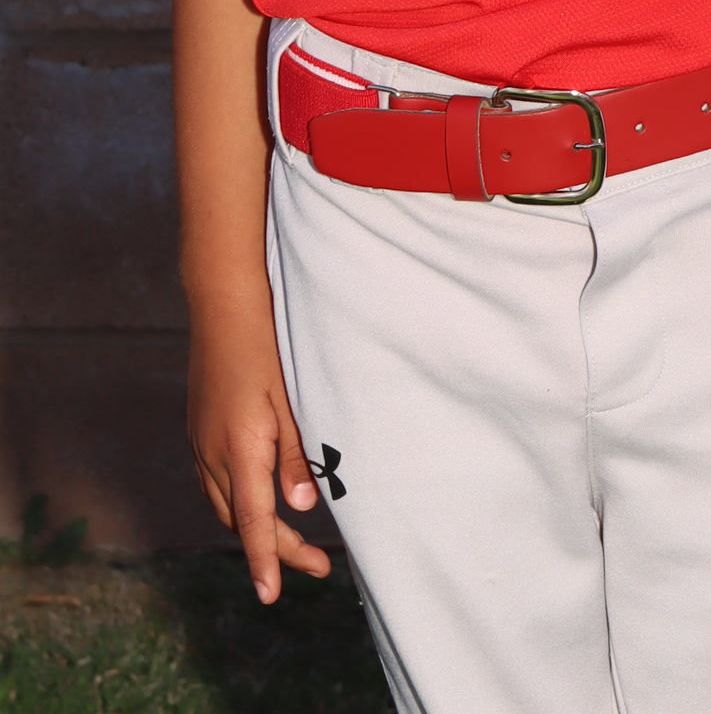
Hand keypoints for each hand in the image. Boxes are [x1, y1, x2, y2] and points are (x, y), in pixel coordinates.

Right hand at [188, 303, 331, 602]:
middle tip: (318, 566)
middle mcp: (213, 454)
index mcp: (241, 448)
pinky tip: (259, 504)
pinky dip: (239, 505)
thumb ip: (296, 454)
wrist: (223, 306)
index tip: (272, 597)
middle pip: (242, 521)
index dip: (266, 560)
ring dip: (256, 530)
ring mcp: (201, 444)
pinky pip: (216, 485)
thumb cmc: (267, 346)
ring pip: (226, 506)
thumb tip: (301, 506)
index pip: (254, 520)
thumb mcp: (290, 399)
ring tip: (293, 545)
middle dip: (275, 549)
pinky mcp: (199, 433)